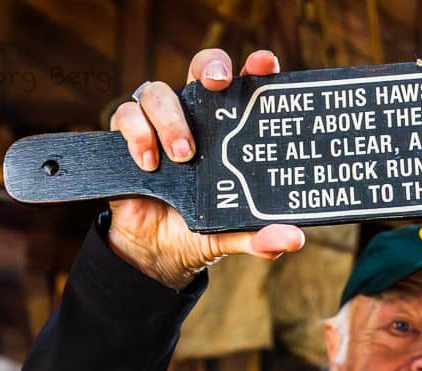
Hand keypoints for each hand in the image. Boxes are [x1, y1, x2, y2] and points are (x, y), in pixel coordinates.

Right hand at [107, 48, 304, 289]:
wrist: (156, 254)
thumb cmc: (199, 232)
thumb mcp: (232, 234)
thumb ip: (260, 236)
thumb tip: (294, 240)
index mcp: (228, 132)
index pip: (244, 88)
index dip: (254, 68)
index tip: (265, 65)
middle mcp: (195, 119)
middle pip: (201, 68)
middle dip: (209, 66)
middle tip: (217, 85)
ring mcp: (160, 124)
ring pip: (158, 92)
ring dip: (170, 119)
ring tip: (182, 155)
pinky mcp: (129, 136)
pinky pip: (126, 115)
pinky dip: (138, 134)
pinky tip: (150, 163)